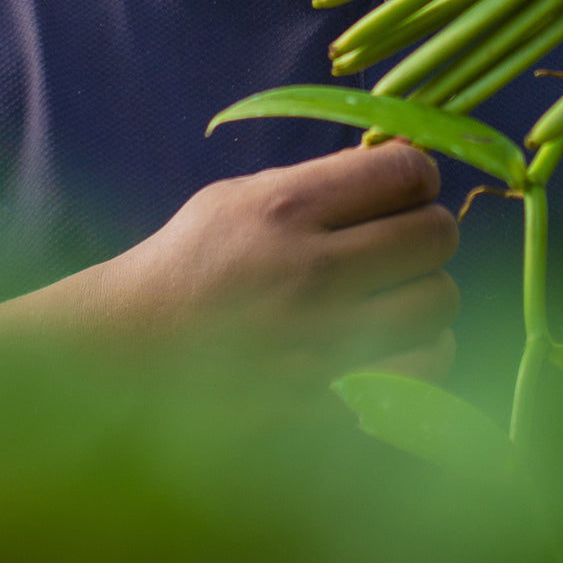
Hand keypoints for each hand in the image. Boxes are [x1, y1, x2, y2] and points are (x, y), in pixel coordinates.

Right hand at [0, 143, 459, 382]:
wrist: (123, 362)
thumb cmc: (189, 264)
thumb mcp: (240, 196)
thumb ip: (324, 179)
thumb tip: (410, 157)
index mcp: (287, 209)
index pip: (407, 172)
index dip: (417, 177)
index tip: (403, 190)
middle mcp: (311, 273)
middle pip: (436, 236)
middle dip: (428, 233)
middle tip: (404, 244)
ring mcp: (320, 345)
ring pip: (440, 305)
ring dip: (428, 297)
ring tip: (398, 299)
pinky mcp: (326, 405)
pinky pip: (422, 376)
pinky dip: (419, 360)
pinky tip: (392, 350)